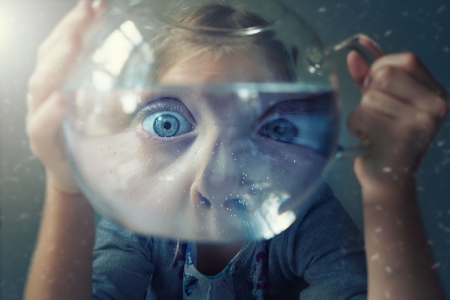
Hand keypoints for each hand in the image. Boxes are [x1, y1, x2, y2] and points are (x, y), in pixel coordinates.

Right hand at [26, 0, 102, 192]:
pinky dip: (50, 113)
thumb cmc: (91, 135)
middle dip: (69, 31)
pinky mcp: (42, 142)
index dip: (78, 22)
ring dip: (58, 62)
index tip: (97, 3)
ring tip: (75, 42)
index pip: (64, 45)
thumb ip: (115, 83)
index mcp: (60, 80)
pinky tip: (61, 100)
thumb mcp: (105, 104)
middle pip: (50, 56)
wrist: (76, 172)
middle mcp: (46, 93)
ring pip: (42, 84)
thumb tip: (148, 63)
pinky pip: (41, 125)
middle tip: (88, 11)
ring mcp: (40, 115)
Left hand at [346, 44, 447, 194]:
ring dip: (360, 112)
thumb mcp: (382, 102)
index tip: (376, 89)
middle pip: (386, 75)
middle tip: (374, 114)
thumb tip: (353, 52)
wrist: (388, 180)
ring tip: (370, 129)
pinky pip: (362, 114)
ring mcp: (422, 121)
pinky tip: (363, 136)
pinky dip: (354, 125)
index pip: (405, 60)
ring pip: (371, 96)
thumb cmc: (384, 138)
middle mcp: (436, 105)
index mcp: (436, 93)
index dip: (381, 69)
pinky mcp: (402, 136)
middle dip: (369, 93)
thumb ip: (369, 76)